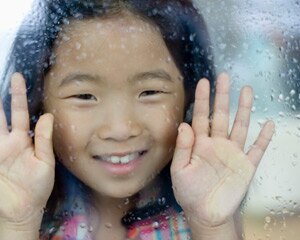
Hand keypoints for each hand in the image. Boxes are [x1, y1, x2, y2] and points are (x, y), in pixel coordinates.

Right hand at [0, 73, 54, 225]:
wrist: (22, 211)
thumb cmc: (37, 188)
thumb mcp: (45, 162)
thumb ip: (44, 139)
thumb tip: (48, 116)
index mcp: (24, 141)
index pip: (20, 112)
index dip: (18, 95)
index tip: (18, 78)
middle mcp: (7, 142)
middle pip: (0, 113)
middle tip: (1, 77)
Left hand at [171, 73, 274, 226]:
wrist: (206, 214)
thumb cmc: (190, 193)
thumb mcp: (180, 171)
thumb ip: (182, 148)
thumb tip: (184, 124)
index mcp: (199, 145)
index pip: (201, 117)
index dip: (203, 100)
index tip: (204, 82)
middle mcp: (217, 145)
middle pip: (221, 116)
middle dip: (223, 96)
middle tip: (224, 76)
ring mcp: (232, 154)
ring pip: (240, 126)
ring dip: (244, 109)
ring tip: (246, 90)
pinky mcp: (246, 166)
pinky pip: (257, 149)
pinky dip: (263, 138)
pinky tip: (268, 124)